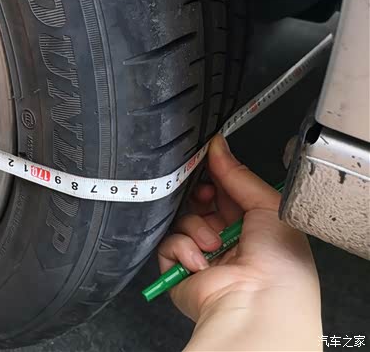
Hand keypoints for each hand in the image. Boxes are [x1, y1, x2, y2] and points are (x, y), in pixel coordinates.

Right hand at [157, 135, 321, 349]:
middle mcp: (226, 240)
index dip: (214, 176)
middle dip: (201, 197)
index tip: (209, 164)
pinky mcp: (180, 270)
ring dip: (197, 227)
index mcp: (252, 225)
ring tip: (214, 243)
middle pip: (199, 202)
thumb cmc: (281, 264)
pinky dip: (183, 248)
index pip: (223, 190)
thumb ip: (238, 173)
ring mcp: (202, 255)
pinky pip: (168, 243)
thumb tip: (218, 146)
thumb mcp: (269, 205)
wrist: (260, 302)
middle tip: (207, 198)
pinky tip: (201, 260)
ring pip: (182, 220)